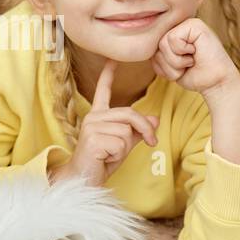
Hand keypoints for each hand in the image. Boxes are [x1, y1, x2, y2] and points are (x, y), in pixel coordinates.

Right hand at [50, 58, 157, 187]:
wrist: (84, 180)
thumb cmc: (102, 162)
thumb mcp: (124, 144)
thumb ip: (138, 131)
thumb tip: (155, 119)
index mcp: (99, 115)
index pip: (104, 91)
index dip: (108, 75)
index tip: (113, 59)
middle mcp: (93, 117)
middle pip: (130, 114)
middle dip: (145, 129)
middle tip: (152, 143)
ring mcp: (91, 127)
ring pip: (127, 132)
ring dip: (126, 148)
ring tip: (110, 155)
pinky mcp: (92, 139)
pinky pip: (121, 144)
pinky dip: (119, 155)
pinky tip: (104, 159)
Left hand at [152, 17, 239, 96]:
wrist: (215, 83)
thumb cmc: (194, 75)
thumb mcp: (169, 65)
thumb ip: (157, 54)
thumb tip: (143, 47)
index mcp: (172, 33)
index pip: (151, 48)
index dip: (162, 65)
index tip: (180, 68)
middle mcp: (179, 26)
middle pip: (155, 46)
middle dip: (168, 64)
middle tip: (187, 65)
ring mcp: (187, 23)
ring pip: (162, 44)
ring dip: (176, 61)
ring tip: (191, 60)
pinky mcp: (194, 25)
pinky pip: (172, 40)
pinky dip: (182, 53)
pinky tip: (196, 53)